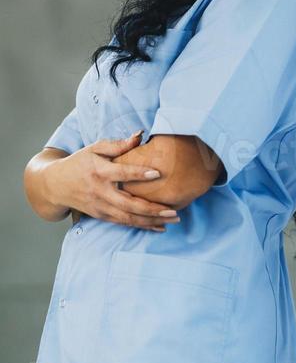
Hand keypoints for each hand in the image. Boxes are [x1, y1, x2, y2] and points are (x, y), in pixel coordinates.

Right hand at [38, 132, 180, 230]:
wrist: (54, 185)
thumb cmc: (79, 163)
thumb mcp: (94, 148)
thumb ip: (118, 144)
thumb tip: (140, 135)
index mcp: (99, 172)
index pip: (121, 173)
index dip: (138, 174)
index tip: (158, 173)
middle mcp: (99, 192)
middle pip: (127, 204)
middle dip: (152, 209)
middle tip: (174, 210)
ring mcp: (100, 207)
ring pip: (128, 218)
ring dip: (151, 221)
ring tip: (173, 220)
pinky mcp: (101, 215)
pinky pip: (124, 223)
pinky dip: (142, 226)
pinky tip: (160, 227)